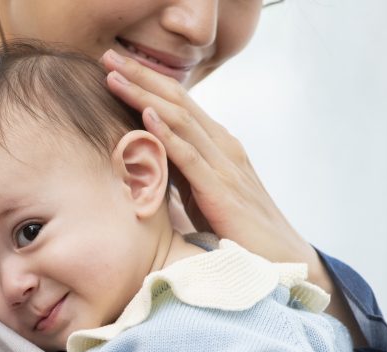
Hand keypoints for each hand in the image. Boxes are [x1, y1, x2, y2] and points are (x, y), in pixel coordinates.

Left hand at [101, 49, 364, 343]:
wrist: (279, 259)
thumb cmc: (238, 231)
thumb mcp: (201, 196)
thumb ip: (180, 176)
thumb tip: (145, 169)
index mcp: (218, 146)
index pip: (179, 105)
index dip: (148, 83)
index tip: (115, 68)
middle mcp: (223, 147)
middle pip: (177, 102)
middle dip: (141, 77)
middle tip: (107, 57)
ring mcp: (224, 165)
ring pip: (179, 121)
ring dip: (144, 95)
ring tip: (115, 76)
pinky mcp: (220, 190)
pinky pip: (189, 156)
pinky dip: (166, 133)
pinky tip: (146, 115)